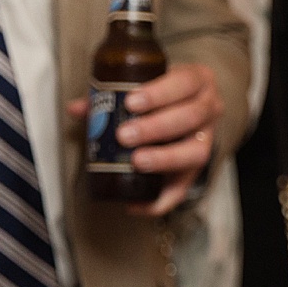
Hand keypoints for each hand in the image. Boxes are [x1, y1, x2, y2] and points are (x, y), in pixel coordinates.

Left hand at [68, 63, 222, 215]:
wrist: (185, 109)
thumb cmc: (161, 95)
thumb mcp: (143, 86)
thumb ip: (109, 95)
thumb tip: (78, 109)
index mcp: (197, 82)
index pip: (185, 83)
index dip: (160, 93)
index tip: (131, 102)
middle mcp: (209, 110)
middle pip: (191, 117)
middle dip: (157, 127)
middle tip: (125, 135)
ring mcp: (206, 140)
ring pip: (196, 152)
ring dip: (165, 158)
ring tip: (136, 161)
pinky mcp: (196, 169)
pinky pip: (185, 188)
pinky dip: (162, 200)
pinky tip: (136, 204)